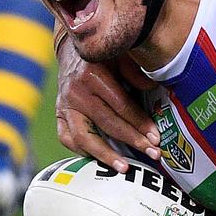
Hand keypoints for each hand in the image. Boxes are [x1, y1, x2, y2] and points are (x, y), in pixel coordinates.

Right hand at [56, 36, 160, 172]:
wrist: (73, 48)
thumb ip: (136, 72)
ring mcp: (65, 104)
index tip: (156, 137)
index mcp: (94, 74)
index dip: (140, 123)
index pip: (121, 106)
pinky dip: (82, 151)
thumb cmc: (104, 52)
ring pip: (84, 137)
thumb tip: (153, 87)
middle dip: (133, 141)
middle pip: (107, 124)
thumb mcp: (122, 54)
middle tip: (153, 153)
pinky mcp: (59, 113)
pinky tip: (100, 159)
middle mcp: (77, 91)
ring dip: (106, 155)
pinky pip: (67, 138)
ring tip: (124, 167)